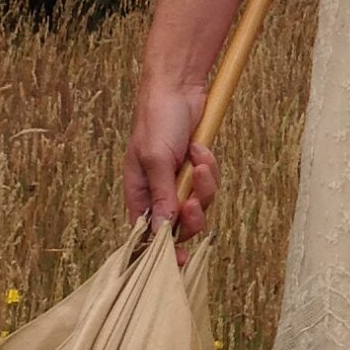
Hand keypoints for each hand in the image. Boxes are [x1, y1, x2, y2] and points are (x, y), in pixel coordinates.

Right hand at [124, 80, 218, 260]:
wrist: (178, 89)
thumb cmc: (157, 120)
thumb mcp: (156, 158)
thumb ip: (162, 195)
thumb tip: (164, 229)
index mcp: (139, 193)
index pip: (147, 233)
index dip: (161, 249)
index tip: (177, 261)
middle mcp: (158, 192)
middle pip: (180, 225)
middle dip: (193, 215)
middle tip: (194, 201)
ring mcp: (179, 182)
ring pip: (200, 205)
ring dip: (204, 186)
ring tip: (199, 160)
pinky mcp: (196, 171)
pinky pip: (209, 185)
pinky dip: (209, 169)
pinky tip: (201, 149)